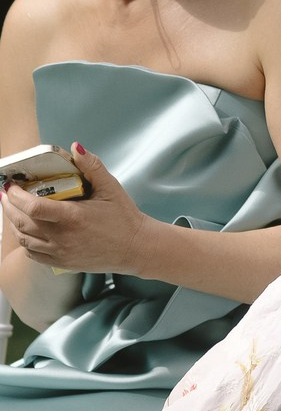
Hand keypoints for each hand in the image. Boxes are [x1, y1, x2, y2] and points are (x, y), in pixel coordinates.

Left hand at [1, 143, 150, 275]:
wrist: (137, 248)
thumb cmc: (124, 217)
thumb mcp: (111, 188)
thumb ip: (92, 167)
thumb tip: (75, 147)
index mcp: (73, 217)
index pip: (33, 207)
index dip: (16, 196)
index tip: (11, 186)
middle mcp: (63, 237)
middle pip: (22, 222)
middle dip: (9, 206)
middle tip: (6, 194)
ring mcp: (61, 252)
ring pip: (24, 238)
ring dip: (13, 223)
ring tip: (12, 210)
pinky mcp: (62, 262)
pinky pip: (33, 253)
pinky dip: (24, 240)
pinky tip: (26, 230)